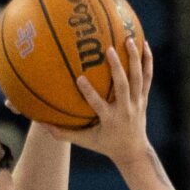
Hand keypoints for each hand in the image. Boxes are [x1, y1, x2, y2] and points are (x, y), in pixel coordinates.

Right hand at [70, 35, 153, 164]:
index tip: (79, 78)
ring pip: (138, 78)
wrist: (133, 151)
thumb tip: (42, 123)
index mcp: (110, 120)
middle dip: (117, 68)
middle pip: (123, 86)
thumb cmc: (105, 144)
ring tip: (129, 39)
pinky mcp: (144, 98)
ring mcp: (137, 103)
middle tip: (109, 49)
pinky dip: (147, 61)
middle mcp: (125, 110)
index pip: (98, 105)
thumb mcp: (85, 141)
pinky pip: (148, 77)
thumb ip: (64, 133)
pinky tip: (145, 44)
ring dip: (134, 58)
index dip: (89, 92)